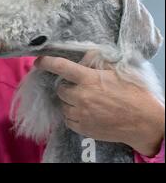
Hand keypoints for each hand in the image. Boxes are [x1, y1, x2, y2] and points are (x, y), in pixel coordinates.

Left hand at [35, 54, 164, 156]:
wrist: (144, 122)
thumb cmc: (134, 94)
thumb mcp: (118, 72)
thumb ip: (98, 63)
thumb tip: (85, 55)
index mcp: (89, 79)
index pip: (60, 67)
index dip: (46, 62)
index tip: (38, 61)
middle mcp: (81, 96)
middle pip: (60, 89)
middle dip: (67, 87)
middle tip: (80, 88)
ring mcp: (80, 114)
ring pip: (63, 105)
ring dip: (69, 102)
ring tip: (85, 101)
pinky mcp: (82, 128)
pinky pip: (68, 120)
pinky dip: (73, 115)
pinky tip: (86, 112)